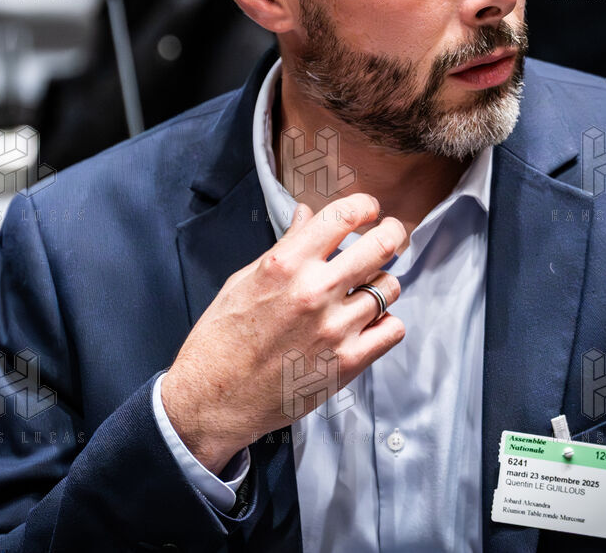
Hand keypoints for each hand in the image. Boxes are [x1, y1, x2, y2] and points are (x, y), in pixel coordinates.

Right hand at [160, 193, 407, 473]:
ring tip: (365, 291)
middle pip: (380, 246)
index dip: (364, 206)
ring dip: (381, 285)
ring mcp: (335, 328)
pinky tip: (368, 324)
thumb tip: (307, 214)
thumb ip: (284, 246)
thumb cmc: (221, 338)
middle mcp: (314, 290)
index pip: (343, 216)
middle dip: (389, 235)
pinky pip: (392, 329)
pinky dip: (385, 323)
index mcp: (285, 264)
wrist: (213, 399)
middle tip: (388, 237)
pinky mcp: (347, 363)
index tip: (368, 210)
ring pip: (389, 288)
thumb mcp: (243, 280)